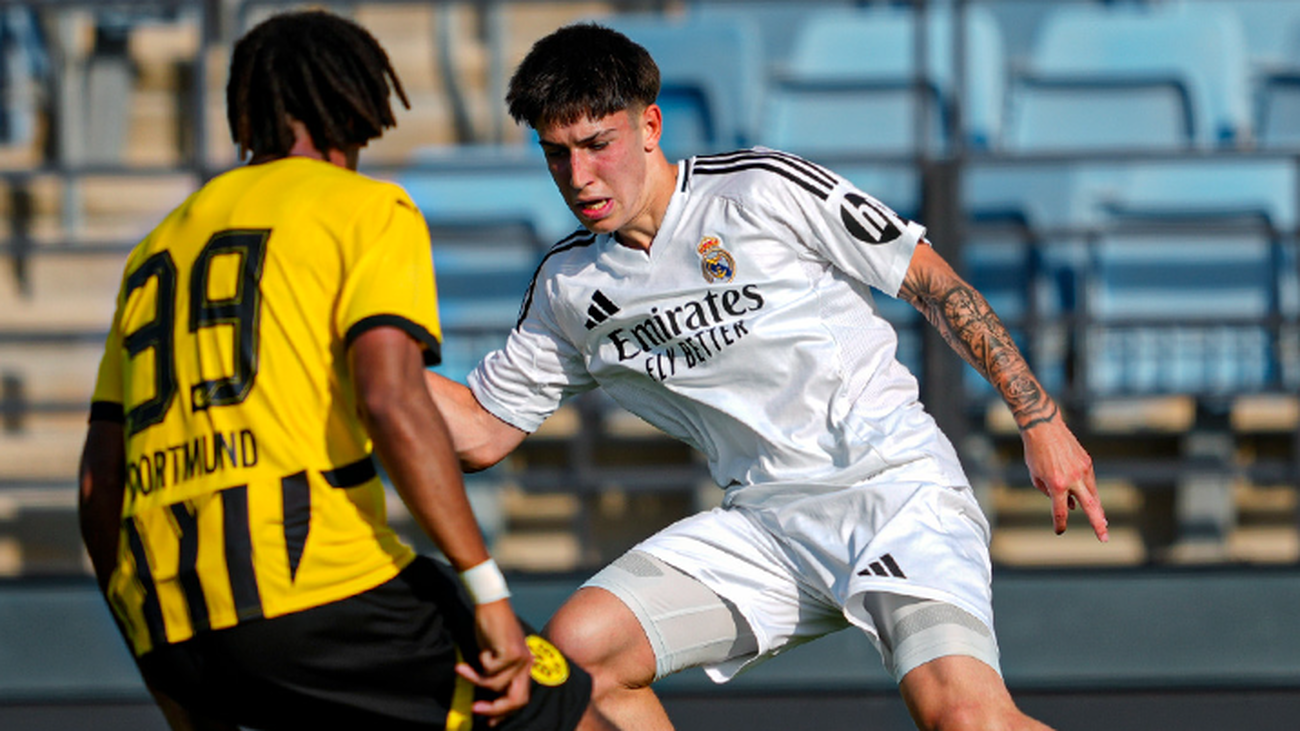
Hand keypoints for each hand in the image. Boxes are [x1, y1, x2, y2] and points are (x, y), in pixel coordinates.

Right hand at [456, 599, 532, 725]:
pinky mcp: (511, 652)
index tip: (488, 722)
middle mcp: (527, 663)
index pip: (520, 698)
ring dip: (476, 678)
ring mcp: (521, 658)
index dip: (504, 712)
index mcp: (526, 665)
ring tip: (464, 667)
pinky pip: (490, 670)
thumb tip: (485, 699)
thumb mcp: (493, 655)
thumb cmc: (489, 628)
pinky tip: (482, 647)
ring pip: (496, 685)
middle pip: (517, 700)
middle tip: (476, 710)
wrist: (490, 604)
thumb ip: (495, 675)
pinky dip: (480, 662)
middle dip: (495, 709)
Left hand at [1021, 418, 1108, 541]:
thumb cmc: (1035, 452)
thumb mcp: (1036, 476)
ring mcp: (1083, 469)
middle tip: (1104, 537)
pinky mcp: (1087, 461)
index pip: (1060, 511)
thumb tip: (1069, 504)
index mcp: (1056, 484)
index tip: (1059, 530)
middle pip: (1089, 506)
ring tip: (1102, 522)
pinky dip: (1089, 491)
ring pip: (1093, 494)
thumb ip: (1049, 492)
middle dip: (1098, 523)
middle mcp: (1073, 478)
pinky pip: (1090, 481)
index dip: (1059, 523)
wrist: (1043, 427)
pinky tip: (1090, 500)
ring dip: (1097, 509)